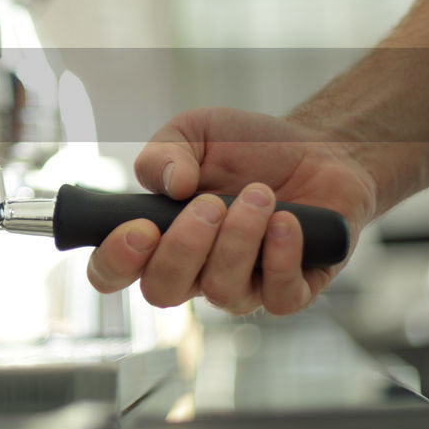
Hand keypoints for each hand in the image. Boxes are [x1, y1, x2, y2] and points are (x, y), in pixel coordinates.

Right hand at [87, 107, 376, 314]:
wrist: (316, 149)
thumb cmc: (248, 147)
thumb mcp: (195, 131)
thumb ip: (164, 151)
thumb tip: (168, 184)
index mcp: (157, 237)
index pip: (112, 272)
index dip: (116, 261)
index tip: (140, 228)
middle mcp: (192, 270)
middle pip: (163, 291)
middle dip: (184, 247)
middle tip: (211, 203)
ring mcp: (240, 286)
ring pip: (222, 291)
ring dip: (239, 239)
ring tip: (262, 195)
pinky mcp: (289, 290)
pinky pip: (277, 298)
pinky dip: (281, 256)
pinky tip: (287, 222)